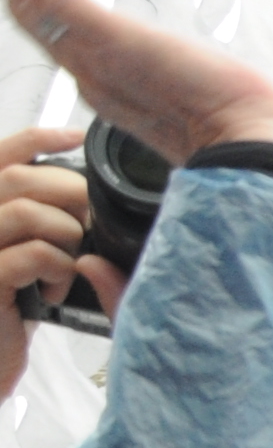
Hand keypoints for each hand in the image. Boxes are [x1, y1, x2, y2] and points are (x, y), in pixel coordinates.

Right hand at [0, 0, 272, 156]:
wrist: (240, 138)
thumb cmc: (225, 119)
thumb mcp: (194, 95)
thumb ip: (179, 91)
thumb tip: (196, 97)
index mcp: (103, 80)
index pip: (54, 31)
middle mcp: (87, 69)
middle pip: (34, 14)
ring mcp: (90, 60)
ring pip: (35, 7)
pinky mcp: (105, 44)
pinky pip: (60, 4)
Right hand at [0, 124, 116, 400]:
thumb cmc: (5, 311)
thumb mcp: (23, 259)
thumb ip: (39, 223)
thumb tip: (84, 195)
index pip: (1, 154)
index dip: (39, 136)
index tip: (77, 137)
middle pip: (22, 178)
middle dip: (72, 195)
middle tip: (88, 228)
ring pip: (28, 211)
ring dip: (66, 235)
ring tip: (69, 263)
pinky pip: (33, 254)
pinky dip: (59, 268)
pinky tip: (53, 291)